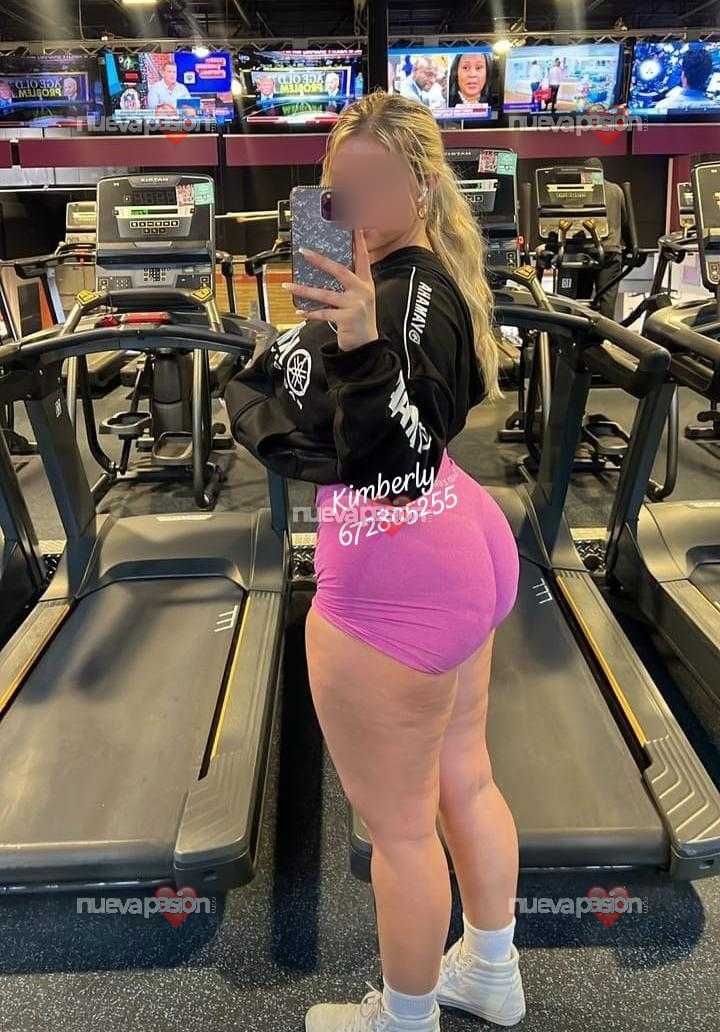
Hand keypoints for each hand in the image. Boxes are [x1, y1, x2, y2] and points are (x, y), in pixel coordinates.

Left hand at [283, 229, 378, 350]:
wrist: (366, 345)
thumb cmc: (359, 319)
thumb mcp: (360, 297)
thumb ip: (350, 283)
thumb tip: (328, 268)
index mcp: (366, 283)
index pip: (363, 257)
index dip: (358, 241)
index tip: (353, 225)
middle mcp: (362, 291)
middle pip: (340, 271)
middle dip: (320, 260)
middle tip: (304, 251)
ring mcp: (355, 305)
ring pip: (325, 294)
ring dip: (304, 290)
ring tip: (287, 287)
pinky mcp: (347, 319)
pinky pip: (323, 313)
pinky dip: (310, 313)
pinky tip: (299, 312)